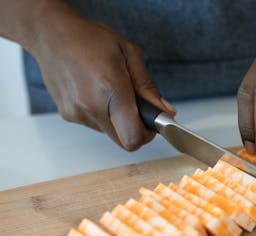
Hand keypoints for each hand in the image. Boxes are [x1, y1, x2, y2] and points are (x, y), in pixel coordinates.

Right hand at [30, 2, 174, 150]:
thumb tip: (165, 111)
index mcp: (110, 89)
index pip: (134, 137)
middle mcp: (91, 106)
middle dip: (135, 129)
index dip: (147, 135)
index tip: (151, 122)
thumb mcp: (130, 54)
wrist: (50, 34)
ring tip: (111, 92)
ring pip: (110, 133)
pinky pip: (95, 125)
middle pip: (124, 142)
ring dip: (117, 120)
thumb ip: (148, 87)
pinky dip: (103, 114)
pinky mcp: (68, 115)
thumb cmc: (90, 38)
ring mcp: (76, 113)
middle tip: (136, 107)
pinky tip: (97, 92)